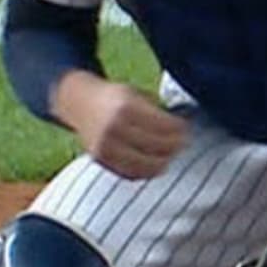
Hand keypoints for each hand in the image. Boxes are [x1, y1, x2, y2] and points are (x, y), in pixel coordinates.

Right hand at [59, 76, 190, 181]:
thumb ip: (155, 110)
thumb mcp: (134, 94)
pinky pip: (129, 172)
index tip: (186, 128)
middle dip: (174, 146)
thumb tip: (180, 129)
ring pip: (144, 164)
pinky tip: (156, 165)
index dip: (179, 129)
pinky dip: (146, 171)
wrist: (79, 103)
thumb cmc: (114, 98)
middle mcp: (114, 127)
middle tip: (183, 143)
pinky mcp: (101, 159)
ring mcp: (106, 145)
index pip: (162, 124)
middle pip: (156, 145)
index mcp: (126, 106)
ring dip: (163, 162)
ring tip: (171, 156)